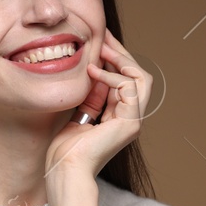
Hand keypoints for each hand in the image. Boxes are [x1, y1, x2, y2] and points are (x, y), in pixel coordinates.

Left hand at [45, 30, 148, 182]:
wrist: (65, 171)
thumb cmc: (66, 150)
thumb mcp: (79, 114)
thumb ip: (91, 96)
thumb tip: (96, 71)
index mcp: (120, 118)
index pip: (125, 80)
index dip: (114, 59)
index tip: (98, 41)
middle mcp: (131, 118)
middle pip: (137, 76)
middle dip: (120, 53)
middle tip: (103, 35)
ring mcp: (133, 121)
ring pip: (140, 78)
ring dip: (121, 59)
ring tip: (101, 49)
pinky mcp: (130, 122)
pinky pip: (129, 87)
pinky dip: (111, 76)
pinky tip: (92, 72)